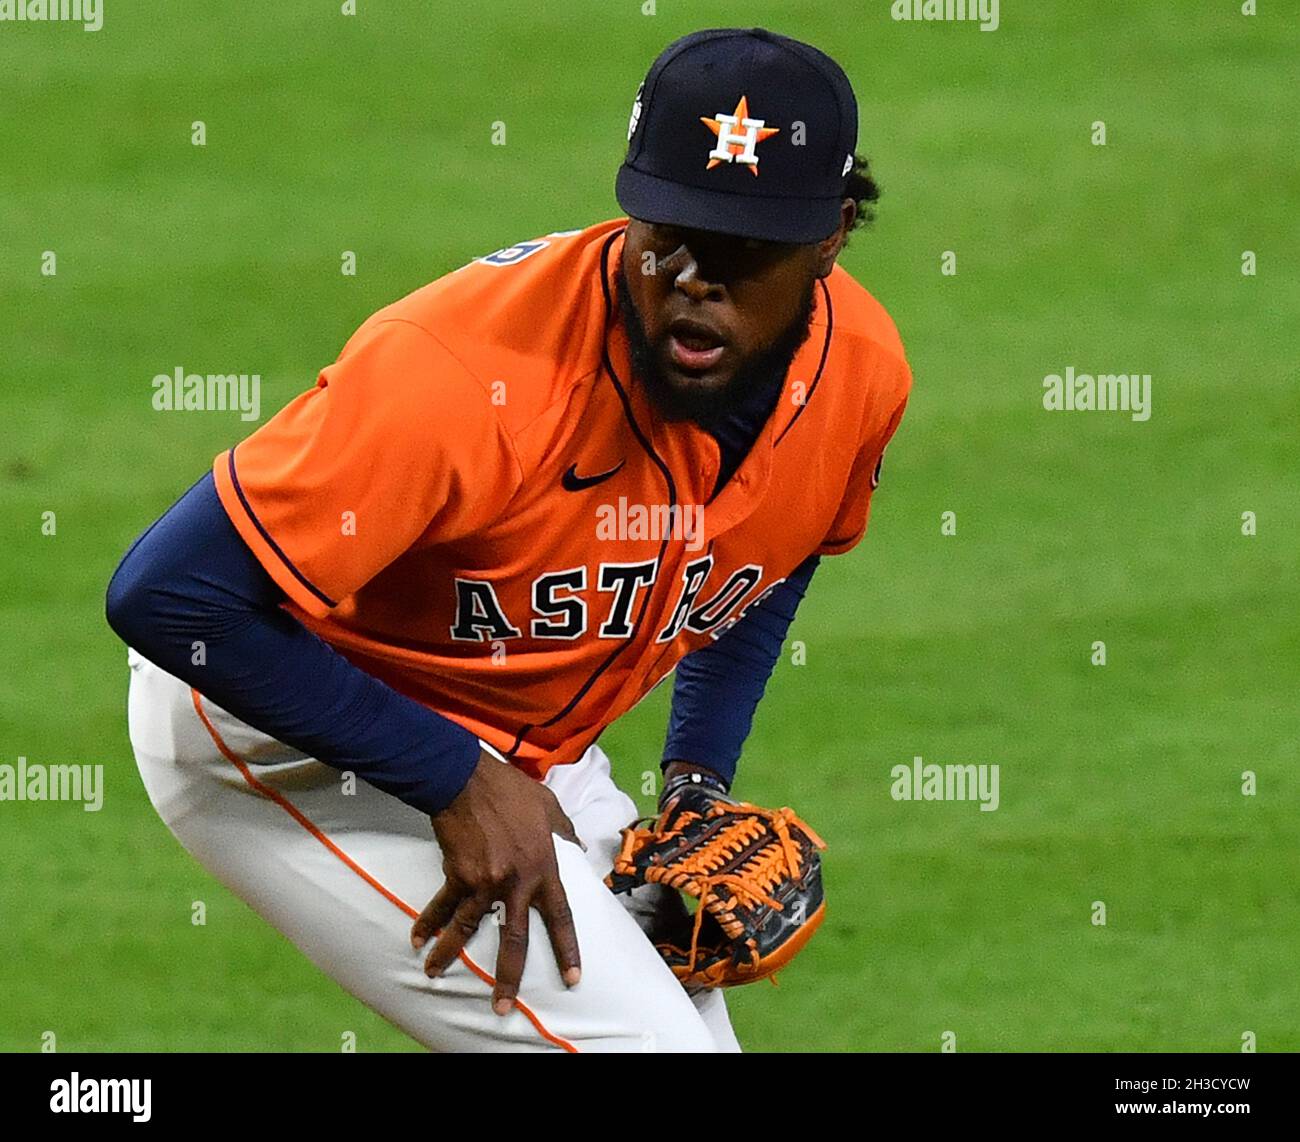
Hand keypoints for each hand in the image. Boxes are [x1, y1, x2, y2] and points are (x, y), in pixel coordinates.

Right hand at [411, 748, 583, 1014]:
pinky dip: (428, 923)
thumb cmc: (511, 790)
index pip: (561, 917)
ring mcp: (485, 881)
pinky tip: (417, 940)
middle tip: (503, 1008)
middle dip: (508, 977)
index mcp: (544, 868)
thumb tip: (578, 845)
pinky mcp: (457, 875)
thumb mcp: (550, 806)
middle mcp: (517, 882)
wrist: (468, 779)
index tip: (573, 979)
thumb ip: (565, 830)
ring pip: (468, 930)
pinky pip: (442, 906)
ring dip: (449, 955)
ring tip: (435, 975)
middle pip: (514, 940)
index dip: (567, 950)